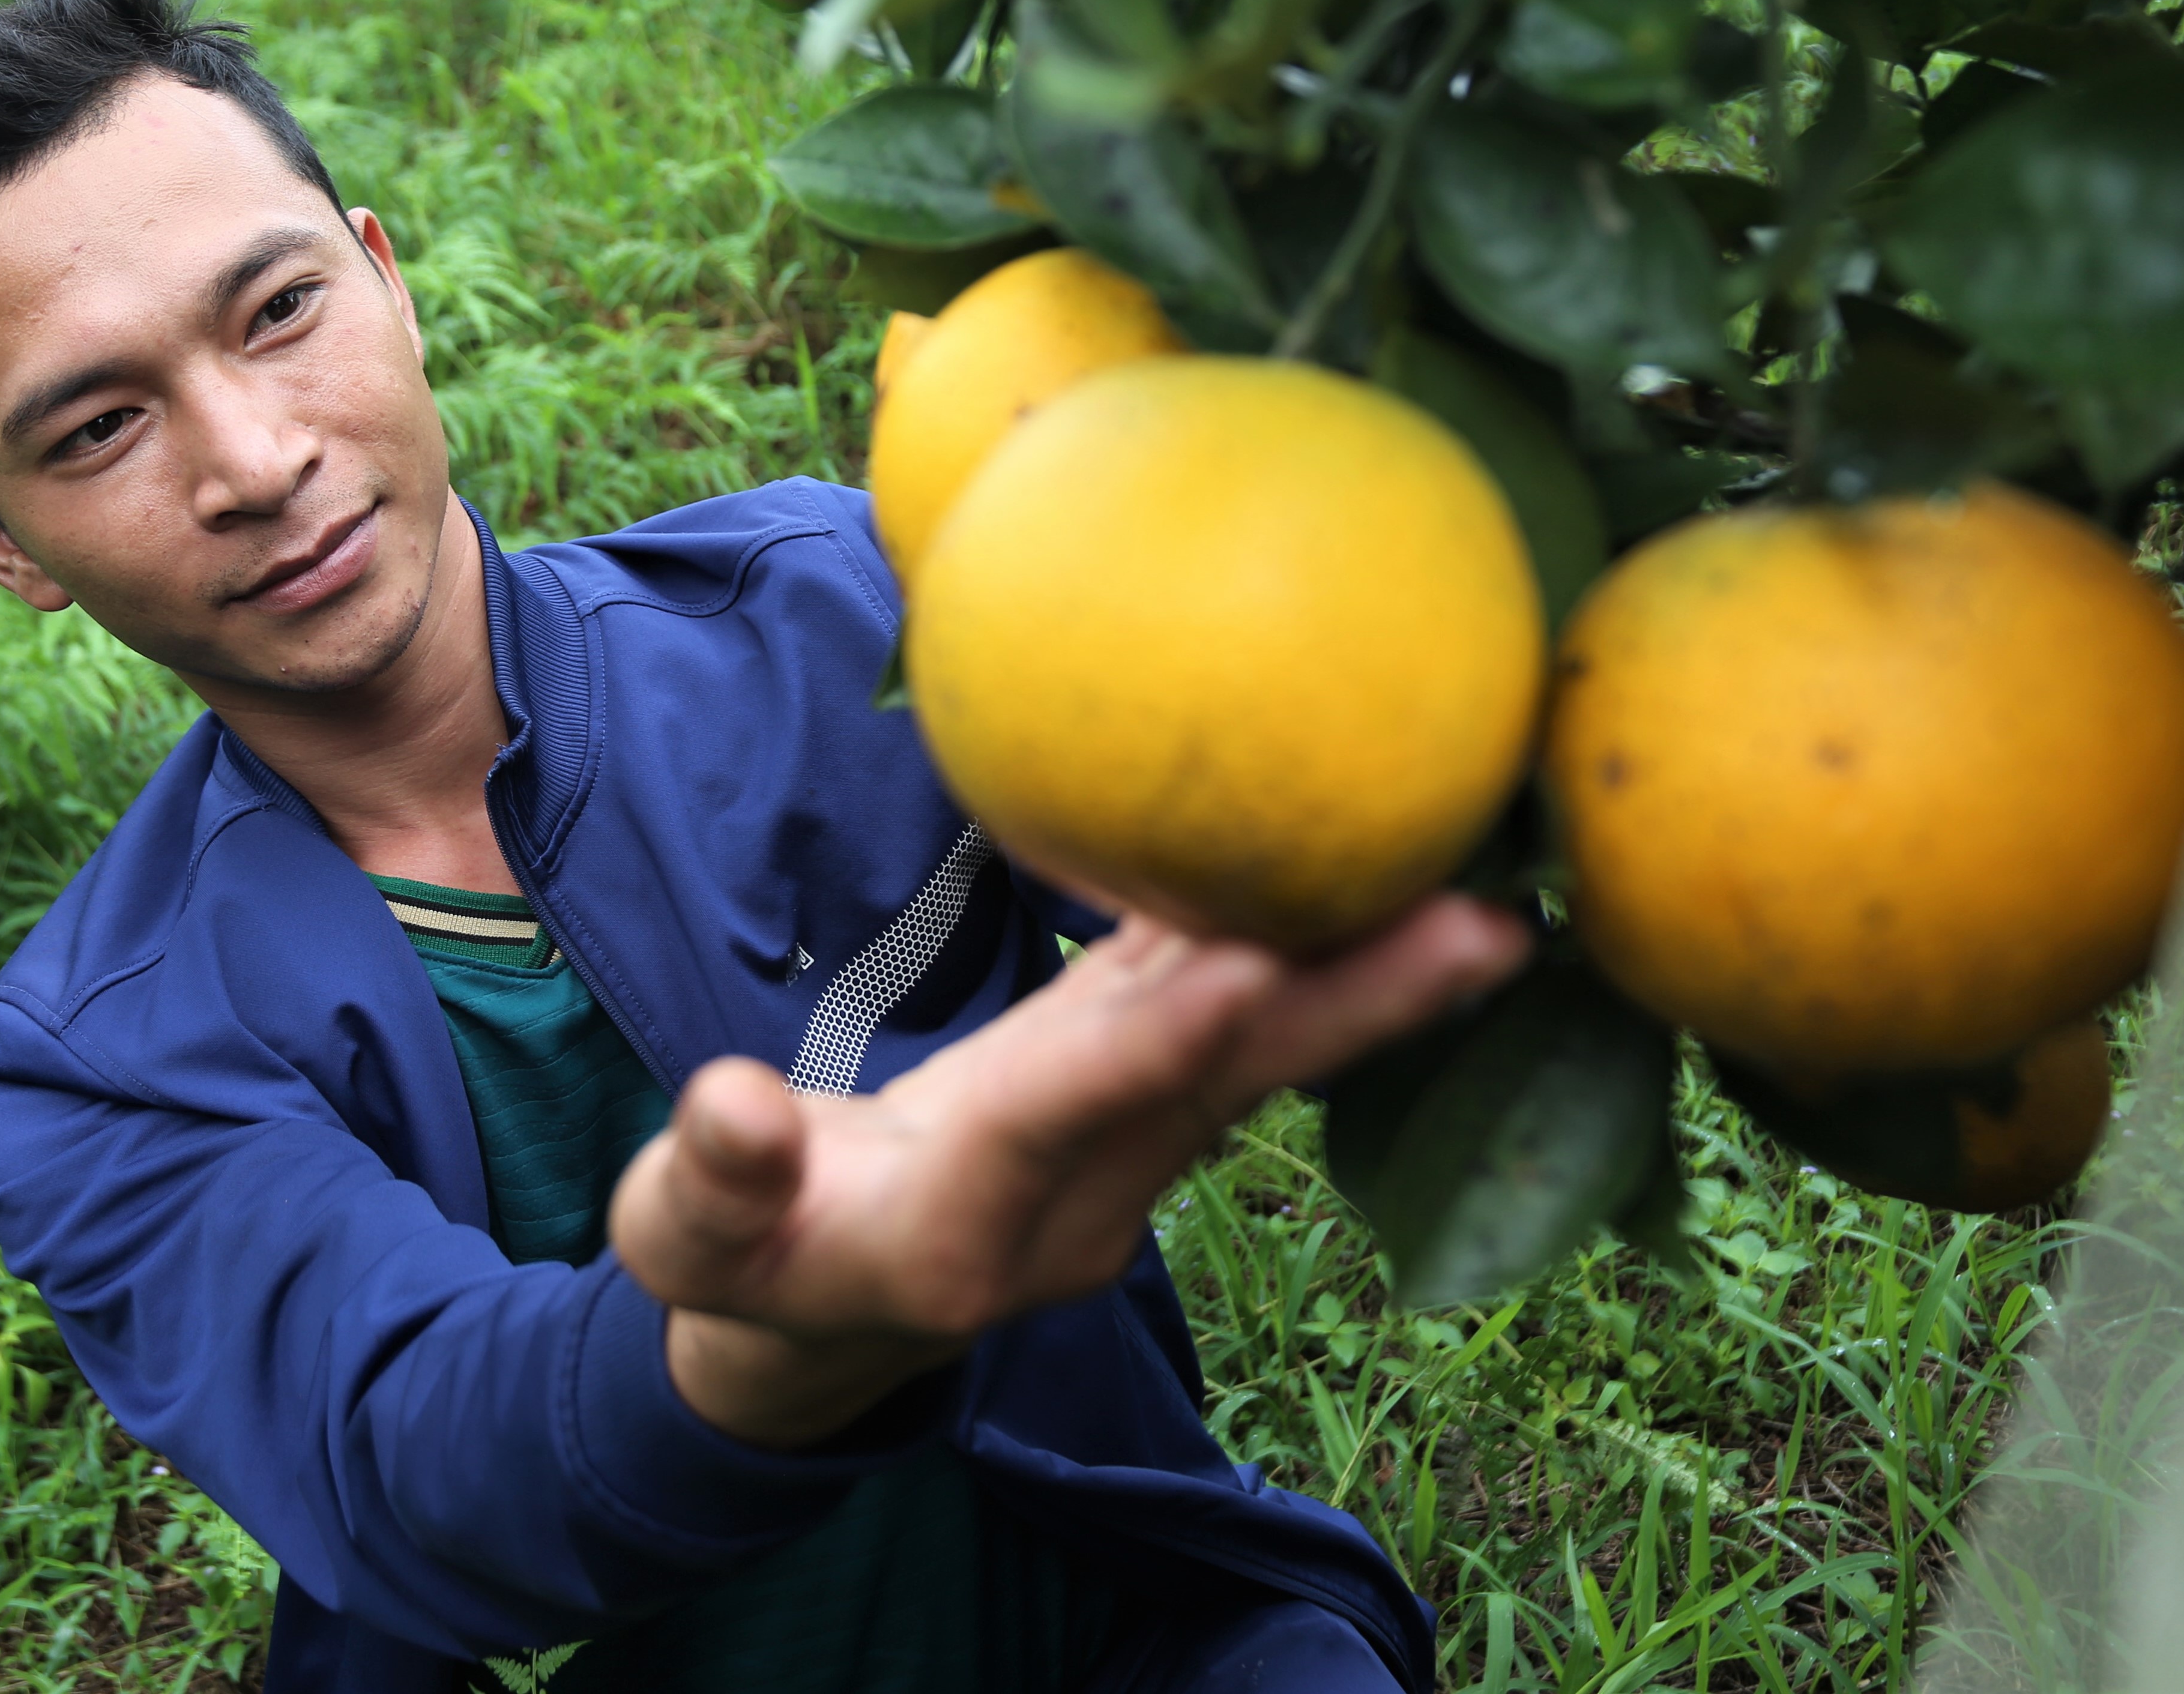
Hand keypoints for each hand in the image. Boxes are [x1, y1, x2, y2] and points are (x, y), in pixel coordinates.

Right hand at [605, 895, 1528, 1447]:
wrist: (813, 1325)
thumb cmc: (738, 1264)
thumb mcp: (690, 1235)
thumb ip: (714, 1176)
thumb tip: (732, 1104)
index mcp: (963, 1221)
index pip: (1075, 1109)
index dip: (1160, 1034)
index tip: (1256, 963)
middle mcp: (1075, 1197)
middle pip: (1223, 1083)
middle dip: (1354, 1007)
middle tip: (1493, 926)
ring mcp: (1116, 1162)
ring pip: (1249, 1054)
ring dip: (1366, 978)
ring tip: (1485, 884)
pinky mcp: (1124, 1112)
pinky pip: (1217, 1019)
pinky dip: (1284, 944)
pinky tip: (1353, 858)